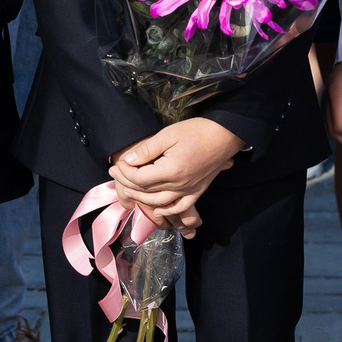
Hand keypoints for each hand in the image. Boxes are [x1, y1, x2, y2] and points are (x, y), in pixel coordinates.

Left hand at [110, 118, 244, 233]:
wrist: (225, 135)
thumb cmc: (197, 131)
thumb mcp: (169, 134)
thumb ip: (147, 149)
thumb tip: (129, 159)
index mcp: (171, 170)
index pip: (140, 179)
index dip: (125, 173)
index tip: (118, 163)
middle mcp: (179, 185)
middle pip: (147, 191)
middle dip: (127, 183)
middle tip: (115, 173)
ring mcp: (189, 191)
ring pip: (159, 202)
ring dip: (141, 198)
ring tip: (128, 188)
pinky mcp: (197, 191)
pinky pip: (180, 207)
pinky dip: (167, 210)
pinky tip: (157, 208)